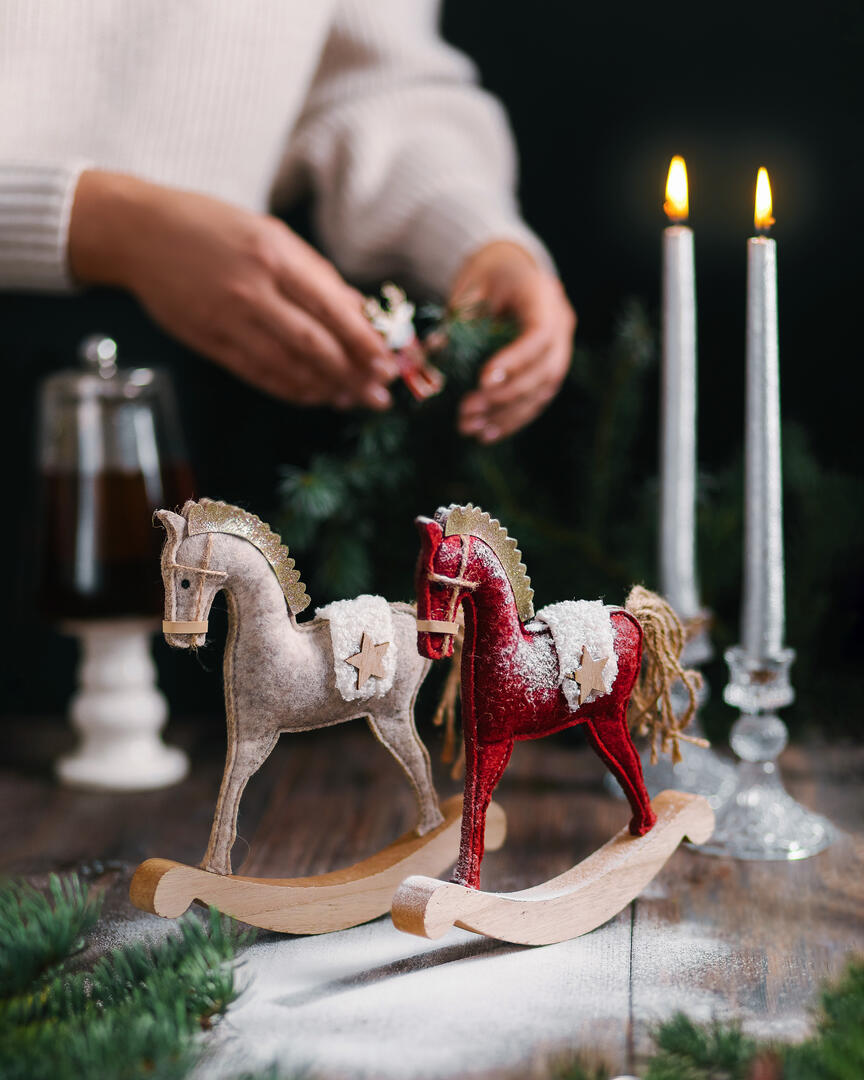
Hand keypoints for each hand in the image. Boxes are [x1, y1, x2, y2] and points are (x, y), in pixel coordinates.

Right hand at [68, 170, 396, 408]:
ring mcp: (228, 318)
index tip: (388, 364)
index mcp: (275, 253)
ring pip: (287, 365)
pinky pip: (257, 373)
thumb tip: (360, 311)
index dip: (364, 343)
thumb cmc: (212, 226)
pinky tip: (312, 396)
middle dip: (352, 374)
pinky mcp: (209, 340)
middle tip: (379, 395)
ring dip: (324, 388)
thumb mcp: (270, 234)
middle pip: (314, 344)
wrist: (138, 232)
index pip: (332, 308)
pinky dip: (290, 388)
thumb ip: (315, 274)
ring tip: (350, 399)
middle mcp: (253, 288)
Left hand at [451, 241, 575, 441]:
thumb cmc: (488, 276)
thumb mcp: (471, 285)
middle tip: (466, 411)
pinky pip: (536, 401)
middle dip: (504, 397)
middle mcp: (560, 325)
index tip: (482, 381)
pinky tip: (486, 433)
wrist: (512, 271)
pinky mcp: (550, 371)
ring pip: (542, 392)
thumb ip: (457, 319)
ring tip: (469, 428)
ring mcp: (561, 350)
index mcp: (543, 297)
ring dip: (505, 415)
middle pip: (544, 371)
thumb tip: (434, 352)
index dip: (514, 362)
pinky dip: (511, 420)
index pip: (539, 335)